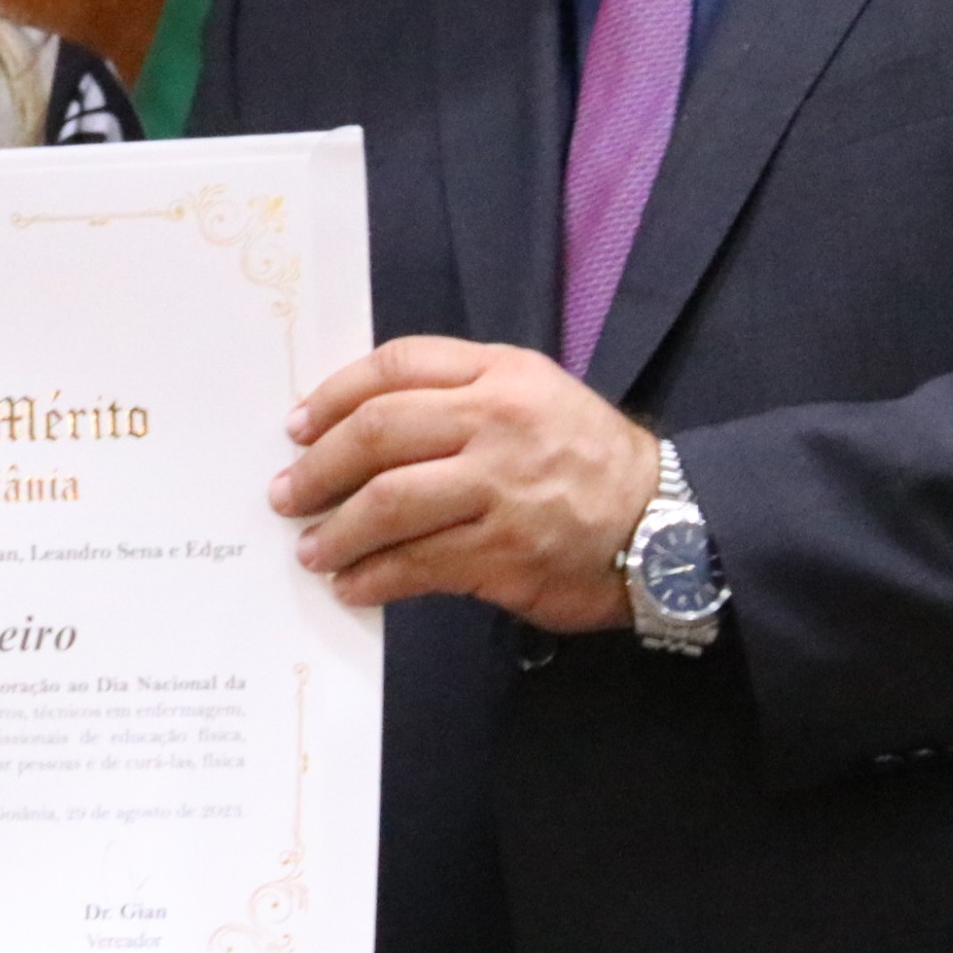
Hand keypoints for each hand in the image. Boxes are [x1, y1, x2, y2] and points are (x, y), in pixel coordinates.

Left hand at [270, 335, 650, 629]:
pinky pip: (417, 564)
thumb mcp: (534, 394)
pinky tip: (353, 585)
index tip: (298, 427)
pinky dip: (373, 577)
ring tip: (312, 549)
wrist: (666, 524)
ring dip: (336, 530)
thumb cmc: (586, 459)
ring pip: (389, 503)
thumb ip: (459, 393)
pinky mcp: (505, 553)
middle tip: (287, 494)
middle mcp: (498, 423)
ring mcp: (502, 490)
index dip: (333, 396)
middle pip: (378, 432)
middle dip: (318, 467)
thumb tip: (359, 425)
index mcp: (501, 374)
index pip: (396, 367)